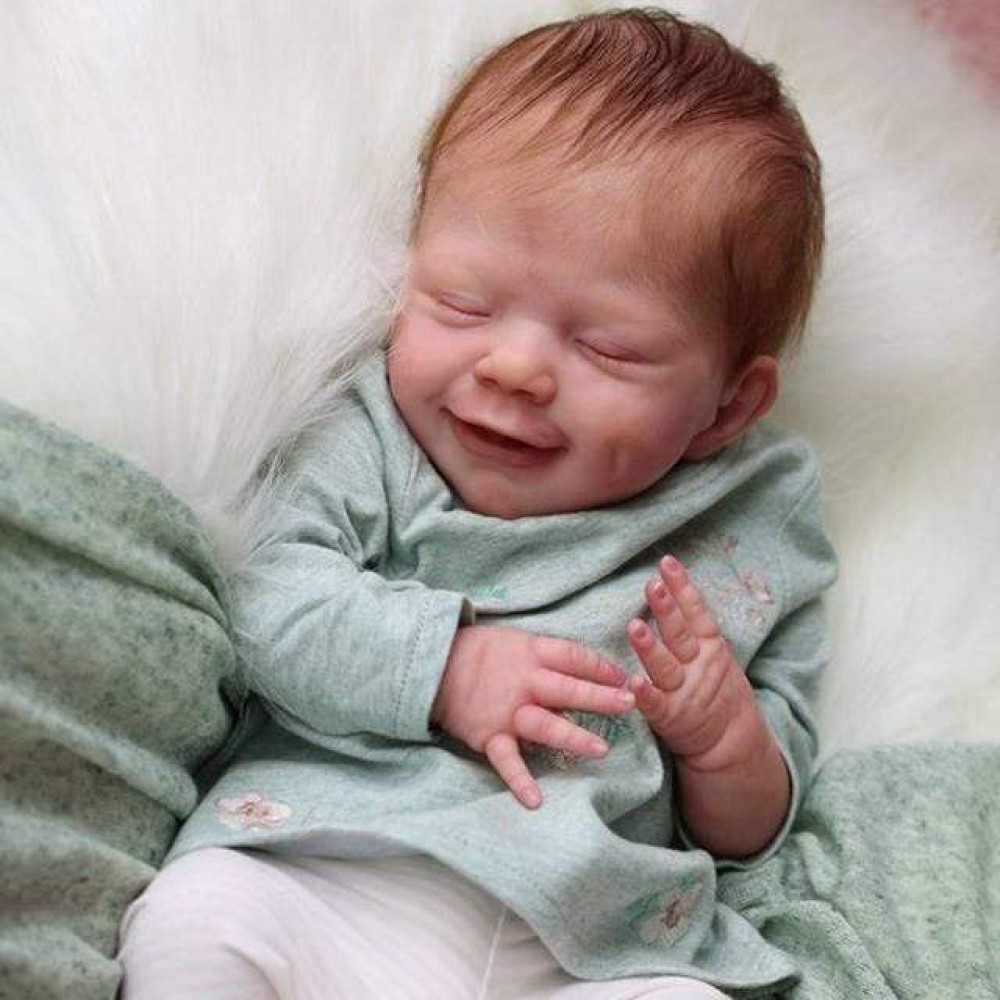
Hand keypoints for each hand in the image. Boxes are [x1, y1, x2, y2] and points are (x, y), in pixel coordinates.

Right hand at [432, 626, 634, 807]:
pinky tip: (535, 801)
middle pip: (568, 689)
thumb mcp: (516, 641)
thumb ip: (547, 657)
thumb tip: (585, 669)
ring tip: (601, 750)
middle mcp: (524, 683)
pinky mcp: (489, 736)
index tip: (625, 678)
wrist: (434, 665)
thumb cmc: (482, 652)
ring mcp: (507, 711)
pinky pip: (506, 761)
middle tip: (631, 704)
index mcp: (532, 654)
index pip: (575, 658)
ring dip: (573, 737)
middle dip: (601, 698)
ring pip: (545, 725)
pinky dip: (519, 781)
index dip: (602, 668)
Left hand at [627, 556, 761, 772]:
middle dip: (666, 609)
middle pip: (680, 634)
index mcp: (710, 647)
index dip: (683, 588)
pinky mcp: (670, 717)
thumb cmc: (714, 690)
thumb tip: (669, 585)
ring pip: (666, 665)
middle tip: (652, 586)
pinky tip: (633, 682)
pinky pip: (656, 704)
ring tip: (634, 627)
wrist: (731, 742)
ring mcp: (684, 692)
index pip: (696, 612)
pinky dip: (645, 693)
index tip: (667, 563)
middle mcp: (698, 665)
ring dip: (650, 647)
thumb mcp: (714, 653)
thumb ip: (692, 624)